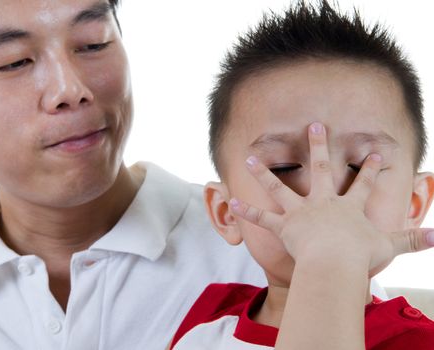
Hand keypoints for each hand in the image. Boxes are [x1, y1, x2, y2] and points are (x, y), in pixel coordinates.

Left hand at [230, 122, 433, 275]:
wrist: (335, 264)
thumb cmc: (360, 256)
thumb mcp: (390, 246)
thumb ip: (414, 239)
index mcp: (348, 207)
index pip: (363, 184)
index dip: (372, 169)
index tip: (376, 153)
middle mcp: (322, 203)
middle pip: (320, 169)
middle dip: (319, 145)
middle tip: (316, 125)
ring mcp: (300, 212)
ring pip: (279, 187)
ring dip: (264, 172)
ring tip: (250, 156)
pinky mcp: (284, 227)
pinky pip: (262, 218)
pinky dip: (247, 211)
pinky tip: (230, 201)